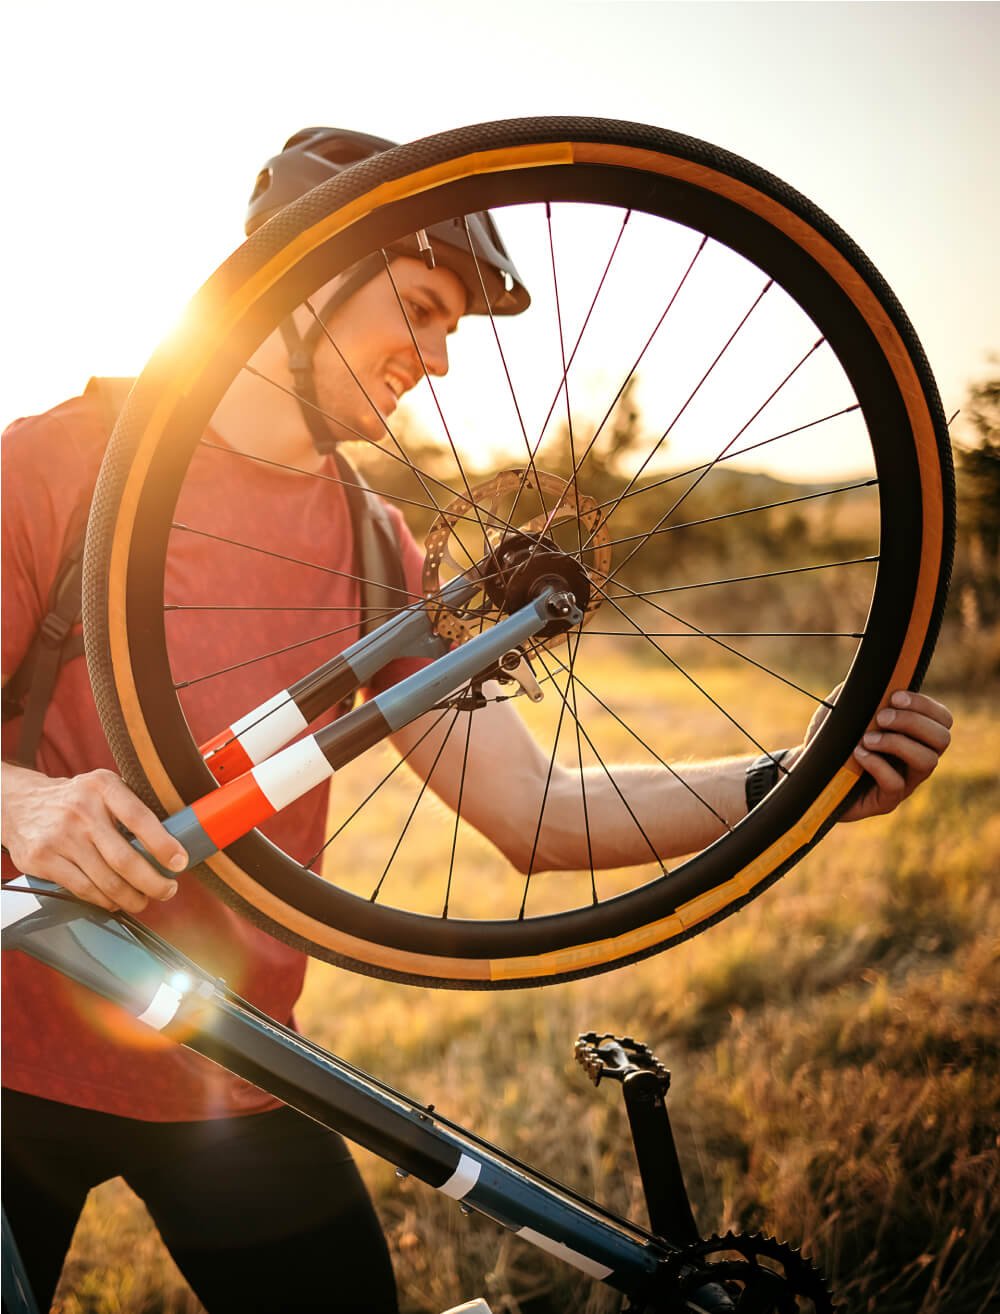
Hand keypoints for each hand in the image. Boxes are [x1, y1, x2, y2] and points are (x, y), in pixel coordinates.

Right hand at [2, 764, 186, 912]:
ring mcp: (60, 836)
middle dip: (153, 882)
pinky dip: (104, 901)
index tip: (180, 863)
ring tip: (143, 900)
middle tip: (167, 890)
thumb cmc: (76, 799)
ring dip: (131, 898)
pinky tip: (114, 901)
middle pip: (125, 860)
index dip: (163, 845)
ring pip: (106, 881)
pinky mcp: (43, 859)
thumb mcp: (104, 788)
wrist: (20, 803)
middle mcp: (81, 810)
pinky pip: (83, 889)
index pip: (140, 819)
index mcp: (103, 787)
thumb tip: (174, 841)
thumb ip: (132, 808)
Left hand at [803, 688, 952, 822]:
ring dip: (897, 743)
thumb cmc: (830, 738)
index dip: (925, 706)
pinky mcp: (887, 801)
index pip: (942, 719)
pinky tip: (858, 754)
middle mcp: (916, 759)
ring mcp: (905, 782)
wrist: (808, 769)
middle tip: (881, 717)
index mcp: (914, 734)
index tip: (894, 697)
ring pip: (927, 762)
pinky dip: (877, 764)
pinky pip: (896, 783)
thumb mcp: (844, 708)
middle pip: (942, 739)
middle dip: (912, 722)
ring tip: (867, 738)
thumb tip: (877, 675)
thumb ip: (862, 691)